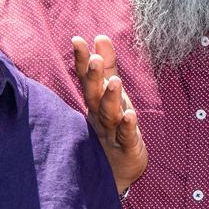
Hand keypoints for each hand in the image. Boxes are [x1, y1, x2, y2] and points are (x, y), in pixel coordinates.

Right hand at [73, 35, 147, 193]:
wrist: (118, 172)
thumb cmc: (113, 128)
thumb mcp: (111, 94)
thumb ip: (107, 66)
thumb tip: (100, 36)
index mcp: (95, 103)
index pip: (87, 79)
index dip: (83, 60)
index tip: (77, 40)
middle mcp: (99, 117)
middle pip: (94, 96)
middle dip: (94, 77)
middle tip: (95, 59)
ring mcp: (111, 134)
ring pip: (109, 115)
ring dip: (111, 99)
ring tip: (115, 82)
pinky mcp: (126, 149)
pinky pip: (126, 137)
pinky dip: (128, 127)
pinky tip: (130, 116)